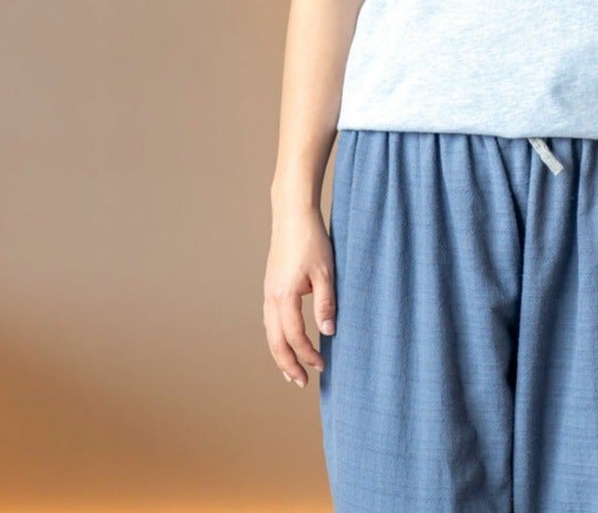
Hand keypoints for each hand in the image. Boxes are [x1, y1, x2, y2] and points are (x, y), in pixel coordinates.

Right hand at [265, 204, 335, 388]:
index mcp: (284, 296)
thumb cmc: (312, 240)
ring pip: (270, 332)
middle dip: (288, 364)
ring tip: (292, 370)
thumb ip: (326, 303)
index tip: (322, 366)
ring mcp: (268, 292)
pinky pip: (270, 320)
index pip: (295, 337)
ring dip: (280, 353)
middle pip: (276, 342)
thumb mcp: (326, 272)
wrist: (293, 215)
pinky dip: (277, 337)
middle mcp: (271, 298)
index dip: (308, 354)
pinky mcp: (270, 286)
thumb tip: (329, 332)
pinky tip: (286, 340)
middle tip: (302, 382)